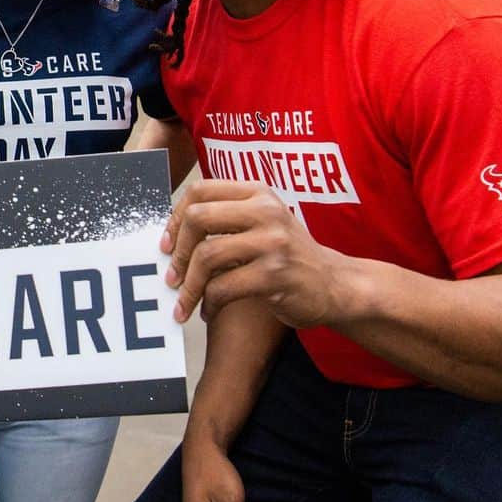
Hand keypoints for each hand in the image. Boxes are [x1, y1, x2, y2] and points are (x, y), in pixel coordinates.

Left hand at [161, 180, 346, 327]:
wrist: (335, 285)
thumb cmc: (288, 256)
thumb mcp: (262, 223)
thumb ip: (226, 218)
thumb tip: (172, 233)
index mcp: (257, 193)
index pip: (200, 190)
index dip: (176, 217)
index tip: (167, 243)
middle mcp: (265, 211)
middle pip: (198, 218)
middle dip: (177, 251)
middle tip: (170, 275)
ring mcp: (272, 243)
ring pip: (207, 256)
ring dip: (188, 285)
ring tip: (183, 302)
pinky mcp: (275, 275)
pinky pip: (224, 287)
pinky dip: (209, 302)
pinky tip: (208, 310)